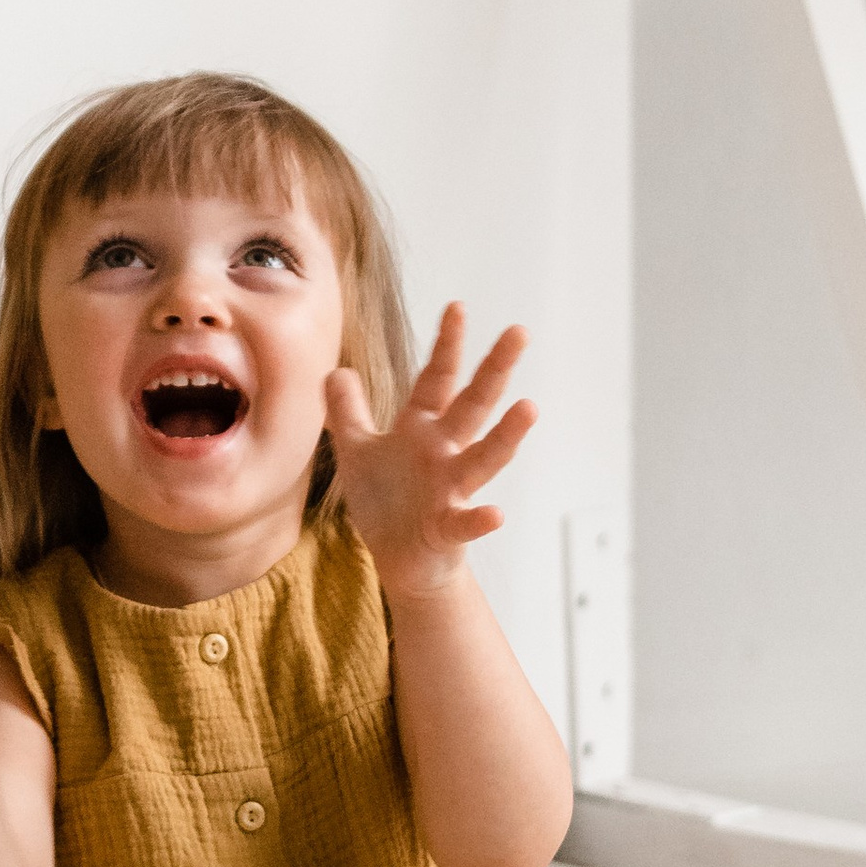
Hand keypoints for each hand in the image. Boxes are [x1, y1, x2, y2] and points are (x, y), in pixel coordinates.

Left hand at [325, 307, 536, 604]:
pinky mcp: (449, 529)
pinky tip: (496, 514)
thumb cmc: (386, 502)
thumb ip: (347, 412)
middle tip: (519, 332)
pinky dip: (481, 520)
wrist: (400, 559)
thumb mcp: (357, 451)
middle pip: (473, 404)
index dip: (446, 345)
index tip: (458, 306)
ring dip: (507, 435)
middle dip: (494, 369)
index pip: (437, 379)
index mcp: (422, 429)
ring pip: (484, 457)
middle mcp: (444, 452)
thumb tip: (335, 369)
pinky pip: (468, 522)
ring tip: (529, 407)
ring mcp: (452, 489)